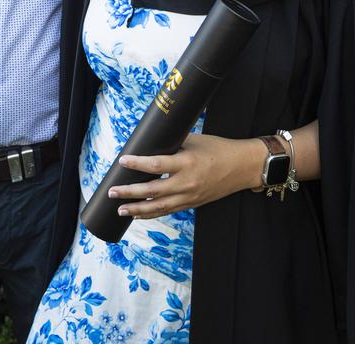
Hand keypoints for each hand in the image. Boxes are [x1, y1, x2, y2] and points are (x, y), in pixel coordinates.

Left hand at [108, 133, 263, 219]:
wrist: (241, 167)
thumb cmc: (218, 148)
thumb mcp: (194, 140)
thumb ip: (172, 145)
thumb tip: (150, 143)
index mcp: (187, 163)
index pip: (157, 164)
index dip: (138, 163)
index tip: (123, 161)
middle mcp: (187, 182)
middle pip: (153, 190)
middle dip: (130, 192)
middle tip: (112, 191)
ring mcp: (189, 196)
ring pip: (158, 206)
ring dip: (137, 209)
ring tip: (120, 208)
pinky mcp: (192, 204)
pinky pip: (168, 211)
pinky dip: (152, 213)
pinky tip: (138, 214)